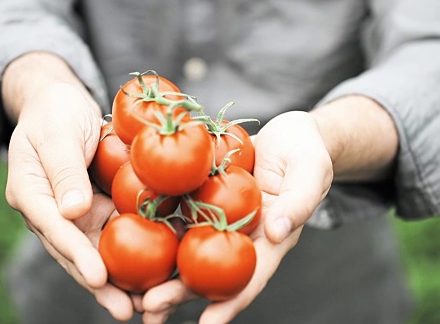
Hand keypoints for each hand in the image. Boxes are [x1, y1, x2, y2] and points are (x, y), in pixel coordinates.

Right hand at [2, 53, 134, 320]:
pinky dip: (134, 249)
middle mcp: (52, 212)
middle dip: (101, 284)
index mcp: (30, 194)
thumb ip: (64, 169)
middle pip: (76, 253)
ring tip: (146, 304)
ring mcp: (75, 214)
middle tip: (127, 310)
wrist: (61, 103)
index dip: (77, 255)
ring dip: (120, 278)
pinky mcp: (97, 208)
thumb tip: (73, 213)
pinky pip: (115, 231)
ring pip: (98, 250)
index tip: (98, 278)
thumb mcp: (57, 132)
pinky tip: (159, 267)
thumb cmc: (55, 111)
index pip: (55, 229)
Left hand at [140, 111, 332, 322]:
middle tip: (149, 308)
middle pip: (209, 270)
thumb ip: (299, 202)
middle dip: (179, 292)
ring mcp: (218, 216)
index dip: (230, 303)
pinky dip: (155, 225)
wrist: (289, 133)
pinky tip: (128, 233)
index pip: (250, 276)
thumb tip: (277, 234)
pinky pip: (178, 210)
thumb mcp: (312, 173)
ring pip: (186, 246)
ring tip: (128, 288)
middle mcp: (240, 235)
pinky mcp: (202, 195)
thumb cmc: (308, 154)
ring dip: (160, 268)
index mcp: (269, 239)